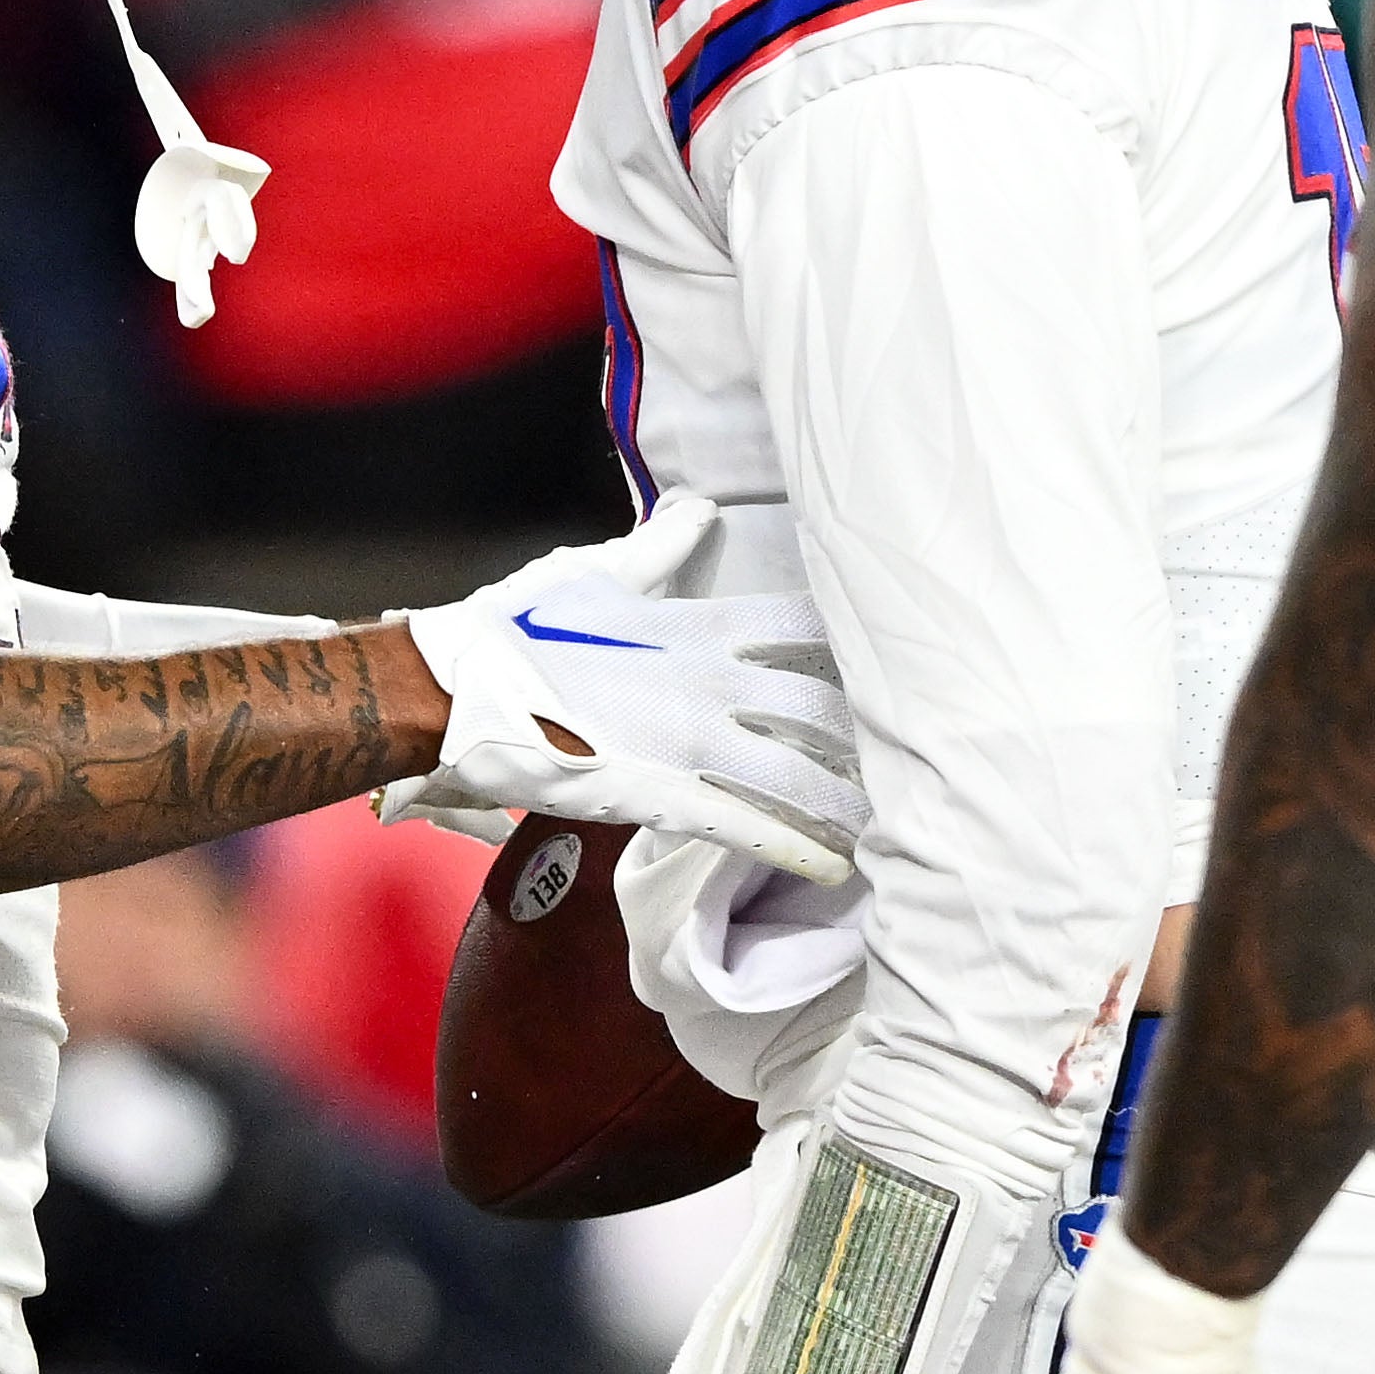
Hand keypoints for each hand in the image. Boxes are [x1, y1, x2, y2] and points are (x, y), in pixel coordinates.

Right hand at [401, 492, 862, 882]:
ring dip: (847, 799)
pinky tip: (834, 866)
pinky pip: (746, 828)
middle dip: (870, 732)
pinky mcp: (665, 796)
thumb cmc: (520, 629)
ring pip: (797, 774)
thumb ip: (660, 548)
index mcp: (695, 627)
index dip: (850, 645)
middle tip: (914, 750)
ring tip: (896, 819)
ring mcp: (690, 743)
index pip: (800, 630)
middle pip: (819, 707)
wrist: (460, 694)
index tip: (892, 658)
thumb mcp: (598, 574)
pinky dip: (794, 848)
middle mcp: (708, 684)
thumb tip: (698, 507)